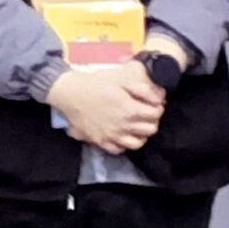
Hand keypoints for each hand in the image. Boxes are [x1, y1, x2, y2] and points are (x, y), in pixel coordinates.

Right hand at [49, 64, 166, 152]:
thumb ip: (143, 87)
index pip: (156, 114)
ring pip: (138, 143)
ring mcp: (112, 136)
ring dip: (140, 134)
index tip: (151, 103)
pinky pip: (119, 149)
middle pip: (150, 130)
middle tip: (144, 112)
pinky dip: (123, 144)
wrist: (68, 92)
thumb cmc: (95, 83)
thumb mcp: (120, 78)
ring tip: (135, 125)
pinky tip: (121, 134)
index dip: (157, 107)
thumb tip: (160, 97)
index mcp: (130, 110)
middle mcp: (124, 126)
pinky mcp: (100, 141)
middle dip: (151, 120)